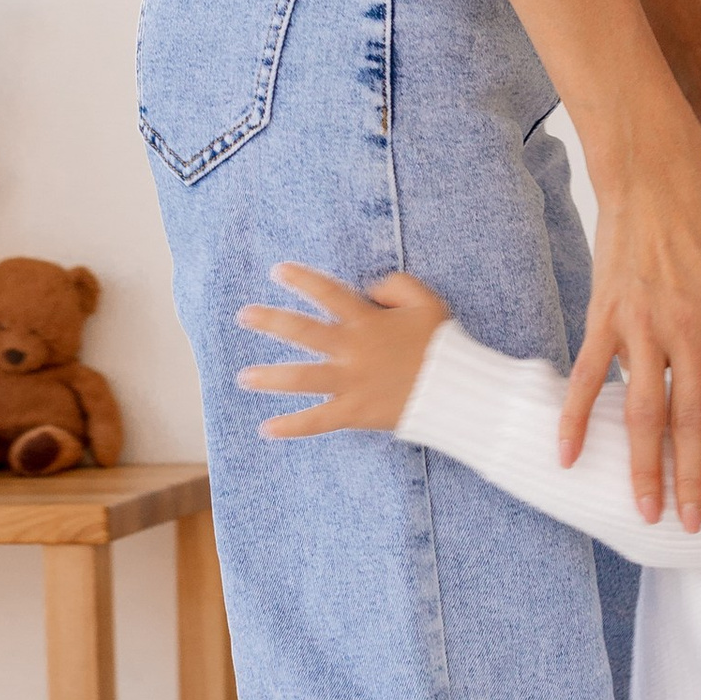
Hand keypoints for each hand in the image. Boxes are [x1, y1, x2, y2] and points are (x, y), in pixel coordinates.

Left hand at [236, 264, 450, 437]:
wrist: (457, 390)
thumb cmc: (443, 345)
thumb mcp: (427, 302)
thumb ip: (397, 285)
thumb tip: (368, 289)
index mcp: (367, 321)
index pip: (328, 293)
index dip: (302, 279)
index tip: (277, 271)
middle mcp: (353, 349)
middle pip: (302, 331)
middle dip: (270, 322)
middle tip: (244, 316)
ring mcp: (351, 382)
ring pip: (302, 378)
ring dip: (270, 378)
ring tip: (244, 377)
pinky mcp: (355, 411)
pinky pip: (318, 421)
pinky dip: (292, 427)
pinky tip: (266, 429)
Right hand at [564, 115, 700, 528]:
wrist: (657, 169)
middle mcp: (691, 332)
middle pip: (690, 421)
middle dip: (692, 478)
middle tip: (692, 523)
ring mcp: (643, 326)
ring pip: (641, 412)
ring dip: (643, 466)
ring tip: (644, 509)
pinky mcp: (605, 315)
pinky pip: (586, 375)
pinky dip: (575, 417)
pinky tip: (567, 455)